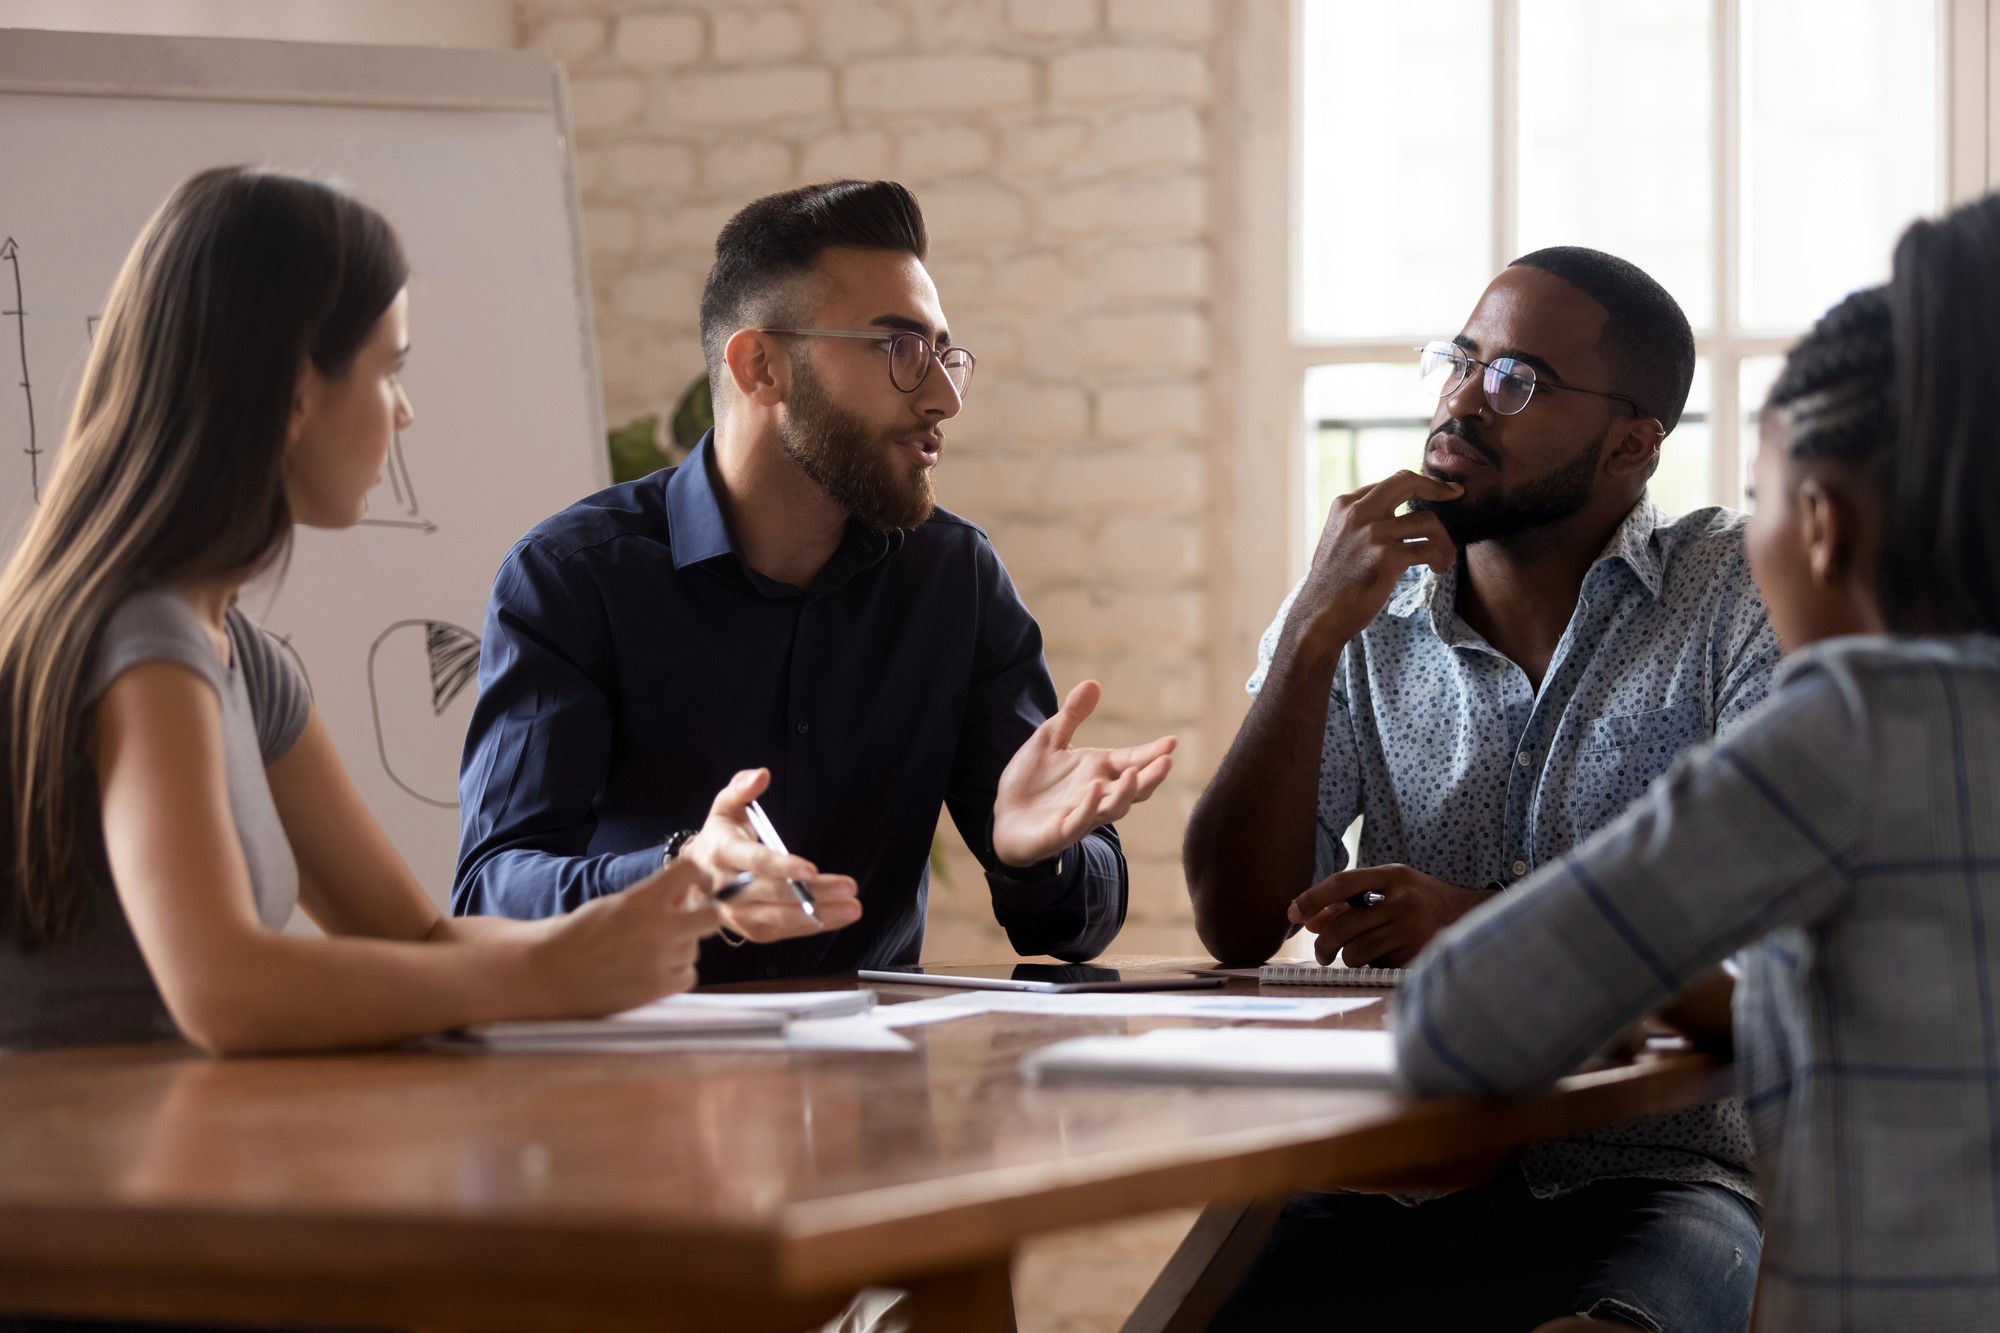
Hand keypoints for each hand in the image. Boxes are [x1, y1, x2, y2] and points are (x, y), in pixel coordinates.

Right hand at [532, 856, 720, 1015]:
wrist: (550, 972)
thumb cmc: (578, 935)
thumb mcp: (615, 904)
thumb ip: (652, 898)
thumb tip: (685, 893)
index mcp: (643, 898)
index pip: (690, 871)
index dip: (700, 875)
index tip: (700, 884)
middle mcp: (658, 927)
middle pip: (711, 916)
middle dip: (704, 916)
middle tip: (689, 920)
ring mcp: (660, 959)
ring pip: (694, 949)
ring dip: (680, 948)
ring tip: (648, 952)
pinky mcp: (658, 988)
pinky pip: (688, 975)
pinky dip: (675, 974)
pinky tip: (652, 971)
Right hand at [681, 768, 861, 941]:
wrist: (691, 879)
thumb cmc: (719, 837)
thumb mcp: (725, 806)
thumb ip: (742, 788)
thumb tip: (762, 774)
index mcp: (722, 852)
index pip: (753, 861)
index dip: (781, 867)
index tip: (811, 870)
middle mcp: (726, 887)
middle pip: (773, 892)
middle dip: (813, 892)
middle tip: (848, 888)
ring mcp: (735, 913)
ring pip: (779, 918)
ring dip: (818, 915)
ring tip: (852, 908)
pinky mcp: (747, 929)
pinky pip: (781, 931)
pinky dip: (810, 926)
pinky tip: (836, 917)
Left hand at [992, 680, 1175, 868]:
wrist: (1004, 815)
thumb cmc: (1032, 779)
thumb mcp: (1050, 738)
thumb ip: (1072, 715)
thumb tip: (1093, 683)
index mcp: (1100, 770)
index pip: (1133, 760)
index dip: (1152, 753)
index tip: (1172, 741)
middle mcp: (1099, 793)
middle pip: (1134, 787)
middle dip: (1151, 776)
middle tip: (1167, 761)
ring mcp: (1083, 813)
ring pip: (1114, 807)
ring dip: (1125, 793)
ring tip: (1133, 774)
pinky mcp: (1062, 830)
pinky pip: (1080, 820)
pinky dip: (1088, 806)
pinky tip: (1093, 789)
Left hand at [1287, 865, 1493, 967]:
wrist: (1473, 918)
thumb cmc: (1421, 901)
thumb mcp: (1389, 890)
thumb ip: (1350, 902)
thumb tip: (1309, 921)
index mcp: (1394, 876)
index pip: (1343, 883)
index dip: (1312, 898)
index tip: (1292, 912)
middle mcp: (1403, 901)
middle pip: (1344, 926)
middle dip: (1323, 944)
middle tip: (1322, 953)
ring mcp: (1412, 930)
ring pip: (1356, 952)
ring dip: (1348, 958)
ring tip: (1357, 954)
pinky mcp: (1418, 956)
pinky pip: (1376, 967)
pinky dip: (1371, 966)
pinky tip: (1383, 958)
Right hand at [1291, 471, 1461, 647]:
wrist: (1318, 616)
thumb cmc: (1331, 585)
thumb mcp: (1338, 540)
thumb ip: (1361, 522)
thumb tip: (1393, 515)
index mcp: (1345, 505)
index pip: (1390, 483)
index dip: (1419, 485)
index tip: (1438, 491)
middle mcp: (1358, 513)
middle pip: (1408, 483)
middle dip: (1437, 487)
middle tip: (1455, 494)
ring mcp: (1372, 534)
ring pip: (1428, 522)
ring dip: (1445, 541)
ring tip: (1446, 558)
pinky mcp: (1386, 557)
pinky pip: (1429, 549)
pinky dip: (1440, 558)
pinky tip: (1438, 569)